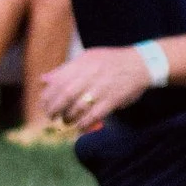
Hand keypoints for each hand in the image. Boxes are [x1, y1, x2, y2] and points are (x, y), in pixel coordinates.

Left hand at [40, 46, 154, 129]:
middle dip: (54, 107)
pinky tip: (79, 127)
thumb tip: (43, 80)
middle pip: (65, 94)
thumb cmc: (111, 62)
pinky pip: (94, 115)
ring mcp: (102, 87)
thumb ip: (65, 69)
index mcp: (83, 63)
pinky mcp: (112, 100)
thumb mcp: (88, 58)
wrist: (141, 64)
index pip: (58, 80)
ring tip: (66, 120)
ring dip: (68, 117)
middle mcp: (91, 74)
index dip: (48, 94)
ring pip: (78, 106)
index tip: (44, 103)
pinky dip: (84, 123)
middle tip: (51, 115)